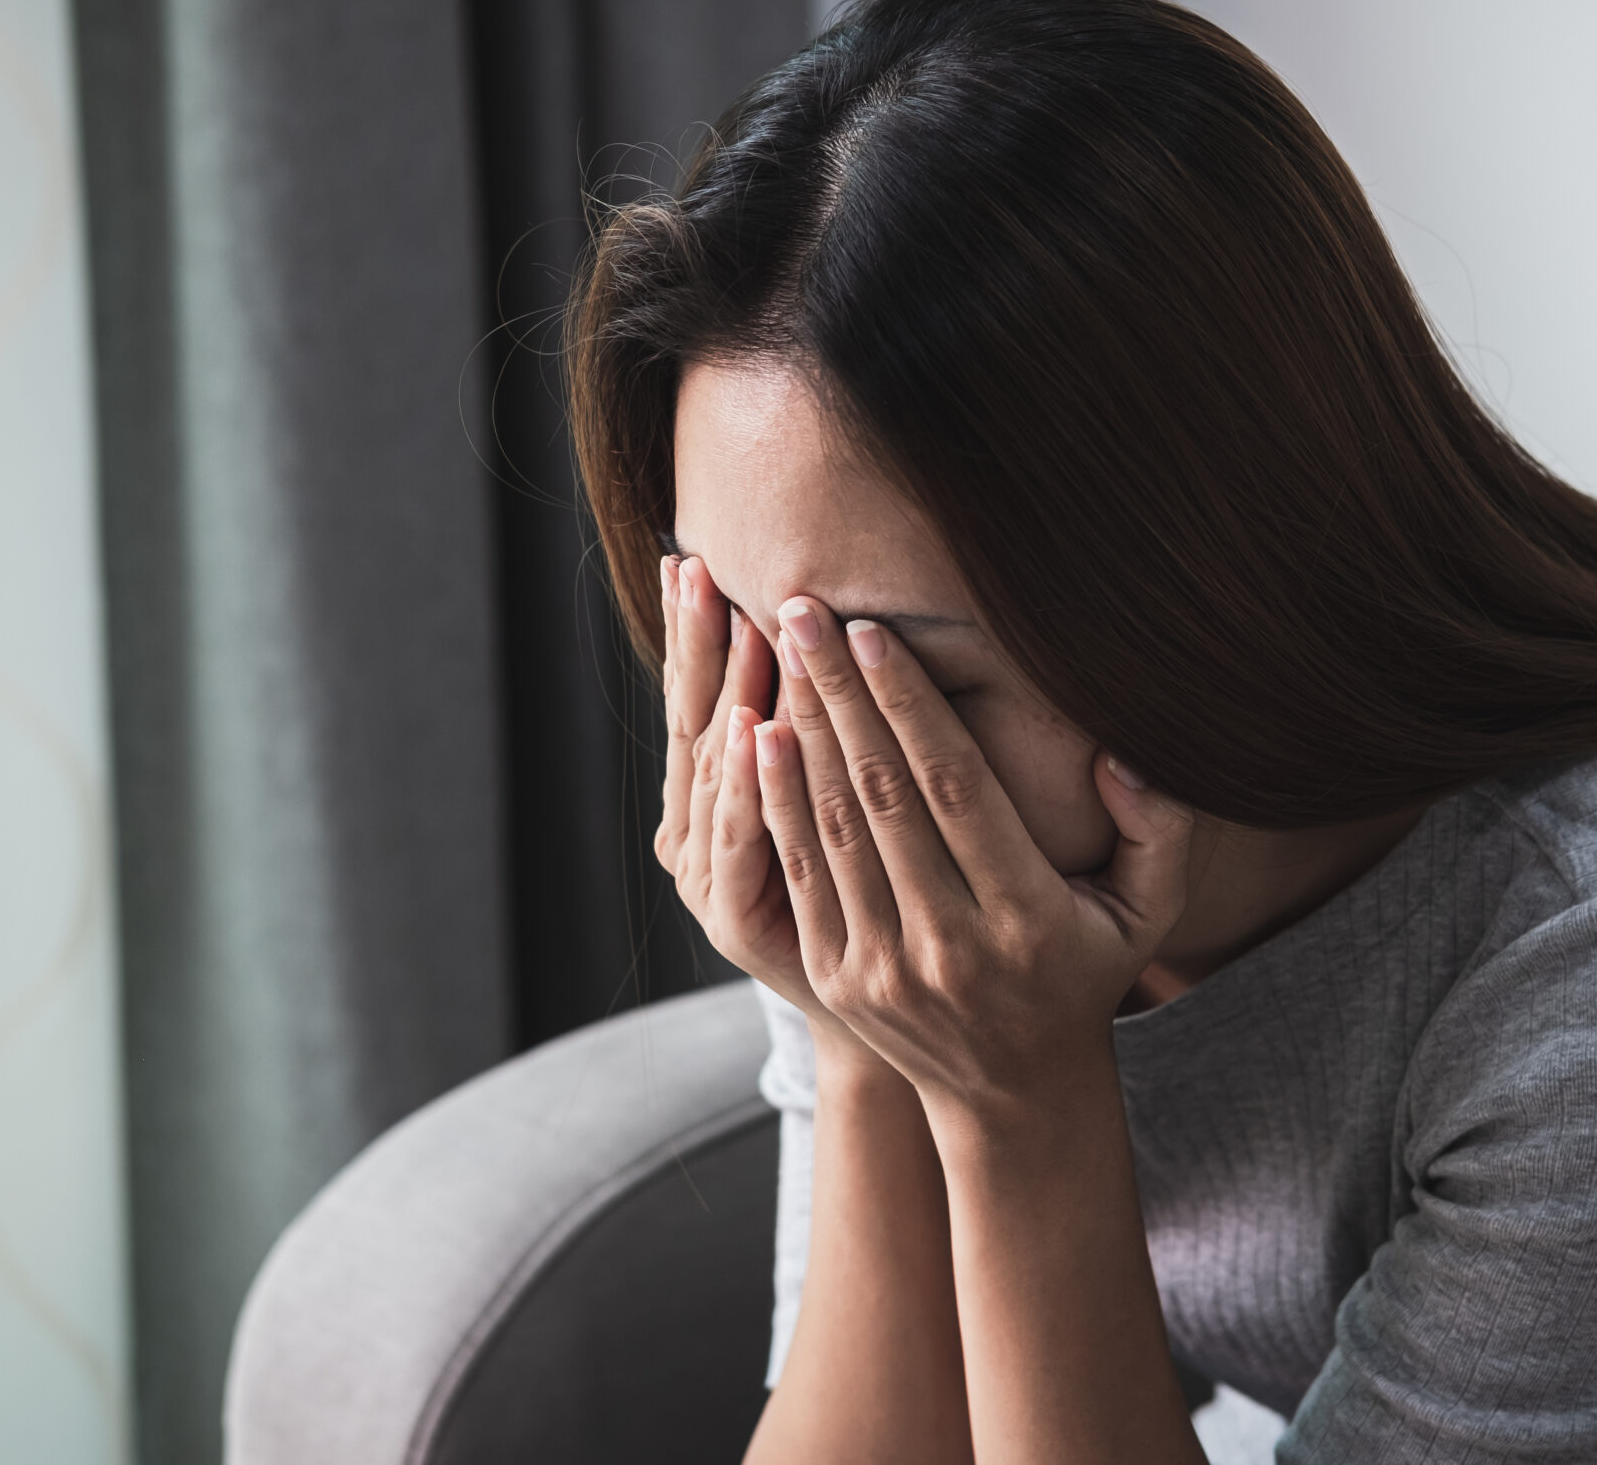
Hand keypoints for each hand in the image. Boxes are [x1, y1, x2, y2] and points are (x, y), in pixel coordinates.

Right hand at [655, 556, 870, 1055]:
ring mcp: (711, 886)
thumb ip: (809, 748)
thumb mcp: (843, 834)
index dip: (692, 638)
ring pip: (716, 773)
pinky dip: (747, 788)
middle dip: (697, 645)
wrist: (906, 1034)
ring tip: (732, 619)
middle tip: (695, 567)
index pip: (699, 704)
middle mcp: (695, 845)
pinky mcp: (740, 927)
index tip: (690, 561)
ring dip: (726, 694)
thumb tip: (804, 639)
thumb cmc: (893, 916)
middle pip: (695, 726)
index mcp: (712, 812)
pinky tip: (755, 729)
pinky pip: (742, 842)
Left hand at [752, 595, 1195, 1125]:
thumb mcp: (1149, 912)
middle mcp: (947, 941)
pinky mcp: (835, 974)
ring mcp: (882, 963)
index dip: (908, 705)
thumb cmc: (1086, 971)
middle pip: (880, 794)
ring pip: (830, 826)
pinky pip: (799, 871)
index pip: (954, 788)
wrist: (1014, 1093)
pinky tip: (757, 735)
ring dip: (798, 731)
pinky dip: (775, 800)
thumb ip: (1158, 829)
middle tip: (802, 609)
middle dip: (838, 693)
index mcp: (1024, 915)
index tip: (873, 631)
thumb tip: (1119, 756)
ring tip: (776, 651)